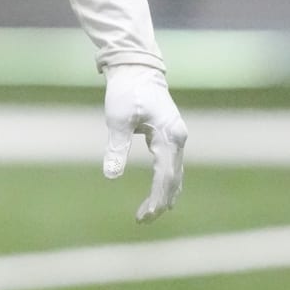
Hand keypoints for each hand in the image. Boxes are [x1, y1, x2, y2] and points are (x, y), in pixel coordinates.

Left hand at [102, 64, 187, 222]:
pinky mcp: (170, 136)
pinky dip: (165, 182)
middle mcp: (178, 138)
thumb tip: (111, 176)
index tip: (144, 215)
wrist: (137, 69)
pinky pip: (171, 165)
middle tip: (142, 220)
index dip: (156, 197)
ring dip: (163, 194)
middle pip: (173, 178)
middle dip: (160, 201)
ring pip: (174, 173)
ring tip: (147, 214)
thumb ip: (116, 148)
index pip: (165, 175)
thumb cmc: (127, 91)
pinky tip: (160, 196)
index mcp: (169, 135)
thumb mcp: (118, 119)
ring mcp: (176, 137)